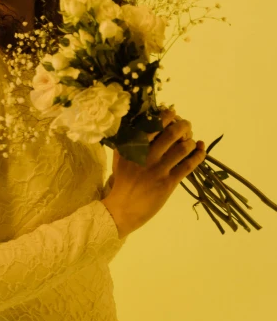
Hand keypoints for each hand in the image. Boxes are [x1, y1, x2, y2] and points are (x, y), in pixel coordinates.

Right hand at [103, 107, 205, 237]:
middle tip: (187, 124)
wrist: (122, 208)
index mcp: (134, 147)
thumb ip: (126, 142)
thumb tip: (136, 125)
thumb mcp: (120, 158)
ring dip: (191, 141)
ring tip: (193, 140)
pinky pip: (187, 166)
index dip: (167, 116)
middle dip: (183, 126)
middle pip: (171, 134)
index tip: (173, 112)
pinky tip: (201, 151)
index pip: (154, 125)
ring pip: (182, 149)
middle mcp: (148, 155)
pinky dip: (198, 156)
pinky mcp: (168, 183)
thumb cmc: (121, 182)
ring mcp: (159, 169)